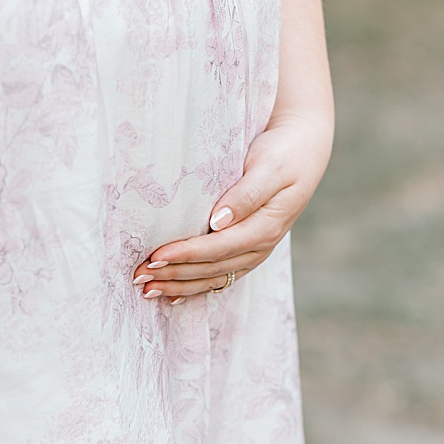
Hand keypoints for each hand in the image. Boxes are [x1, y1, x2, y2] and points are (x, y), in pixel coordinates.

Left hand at [133, 112, 331, 304]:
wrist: (304, 148)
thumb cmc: (283, 153)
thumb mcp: (269, 167)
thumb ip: (246, 194)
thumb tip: (219, 221)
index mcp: (267, 225)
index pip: (220, 246)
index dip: (187, 254)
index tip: (156, 255)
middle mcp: (262, 244)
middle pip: (213, 267)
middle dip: (175, 274)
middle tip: (139, 276)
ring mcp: (255, 250)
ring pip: (214, 277)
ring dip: (180, 285)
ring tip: (147, 288)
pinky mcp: (248, 249)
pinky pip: (221, 275)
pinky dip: (195, 286)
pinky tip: (172, 295)